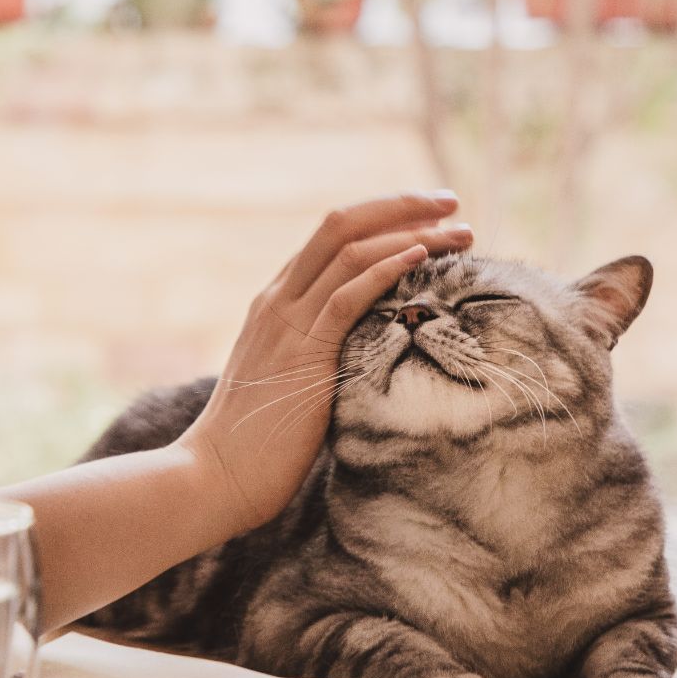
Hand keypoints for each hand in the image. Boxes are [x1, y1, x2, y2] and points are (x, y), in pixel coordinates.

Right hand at [174, 192, 471, 535]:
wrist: (216, 476)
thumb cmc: (256, 445)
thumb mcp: (290, 384)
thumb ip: (320, 356)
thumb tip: (368, 357)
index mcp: (275, 303)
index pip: (330, 238)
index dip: (382, 218)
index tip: (430, 217)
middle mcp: (278, 300)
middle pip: (341, 225)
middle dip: (401, 206)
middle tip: (451, 200)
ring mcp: (286, 322)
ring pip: (351, 252)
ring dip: (412, 234)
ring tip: (460, 232)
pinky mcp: (301, 352)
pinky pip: (347, 296)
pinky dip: (385, 269)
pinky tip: (420, 257)